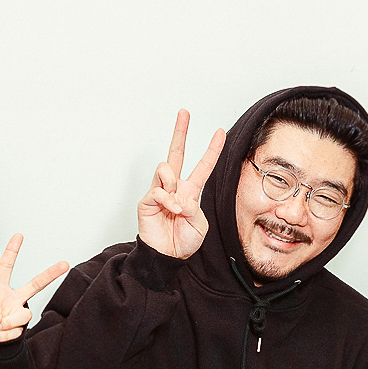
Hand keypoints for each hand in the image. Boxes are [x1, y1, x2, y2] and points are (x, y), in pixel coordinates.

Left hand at [0, 234, 68, 342]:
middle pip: (34, 285)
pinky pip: (17, 331)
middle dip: (50, 274)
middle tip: (64, 264)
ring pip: (25, 315)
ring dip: (8, 322)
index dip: (12, 251)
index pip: (6, 266)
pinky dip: (4, 335)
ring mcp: (17, 313)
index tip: (19, 235)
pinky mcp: (19, 329)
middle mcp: (12, 298)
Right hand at [137, 109, 224, 259]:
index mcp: (190, 191)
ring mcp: (160, 191)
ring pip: (165, 168)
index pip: (203, 166)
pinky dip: (167, 200)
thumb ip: (194, 209)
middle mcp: (175, 187)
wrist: (167, 256)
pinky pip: (158, 189)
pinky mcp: (147, 200)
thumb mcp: (199, 225)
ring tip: (177, 205)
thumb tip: (181, 197)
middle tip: (184, 113)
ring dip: (173, 183)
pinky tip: (171, 210)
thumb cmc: (183, 241)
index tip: (220, 133)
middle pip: (176, 153)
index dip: (212, 150)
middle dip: (180, 132)